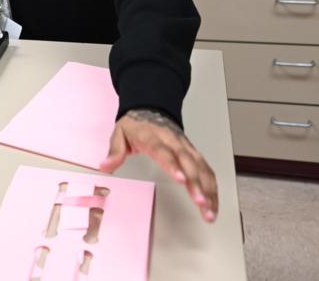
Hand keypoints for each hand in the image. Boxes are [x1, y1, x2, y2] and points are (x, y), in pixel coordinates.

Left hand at [99, 108, 218, 222]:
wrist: (149, 107)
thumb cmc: (135, 124)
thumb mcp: (119, 133)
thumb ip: (115, 151)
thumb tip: (105, 166)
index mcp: (152, 137)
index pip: (163, 151)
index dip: (173, 165)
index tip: (181, 179)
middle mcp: (172, 141)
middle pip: (188, 162)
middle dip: (197, 183)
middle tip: (201, 203)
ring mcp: (185, 147)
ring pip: (201, 167)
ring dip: (208, 189)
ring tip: (209, 211)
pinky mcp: (192, 152)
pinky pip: (206, 169)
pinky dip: (211, 186)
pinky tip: (213, 203)